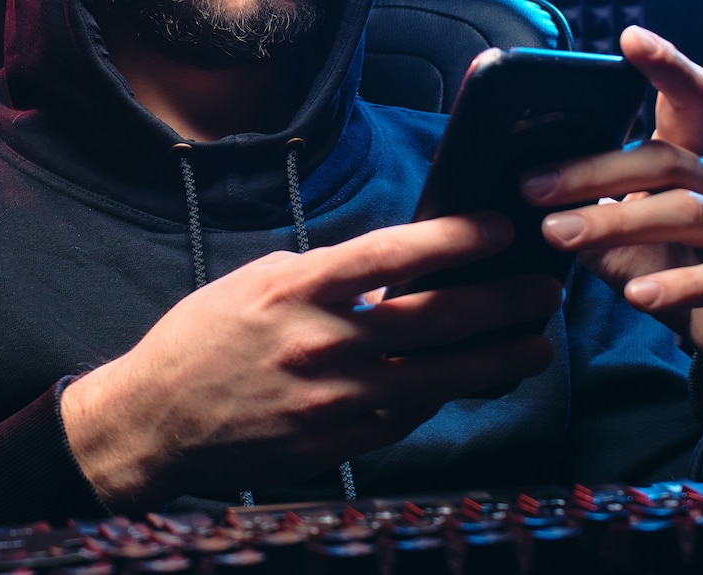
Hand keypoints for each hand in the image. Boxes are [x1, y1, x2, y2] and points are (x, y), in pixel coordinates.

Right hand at [60, 213, 561, 510]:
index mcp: (300, 290)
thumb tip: (392, 271)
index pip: (393, 255)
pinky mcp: (336, 443)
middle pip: (436, 320)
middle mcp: (324, 344)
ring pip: (438, 379)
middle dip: (503, 304)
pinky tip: (461, 385)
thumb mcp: (259, 281)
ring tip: (534, 348)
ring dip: (496, 362)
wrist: (158, 419)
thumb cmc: (203, 340)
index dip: (455, 238)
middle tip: (544, 295)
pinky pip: (406, 419)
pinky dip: (438, 399)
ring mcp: (335, 400)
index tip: (499, 230)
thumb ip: (326, 274)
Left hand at [521, 25, 702, 437]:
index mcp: (693, 165)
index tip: (629, 39)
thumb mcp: (622, 240)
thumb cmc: (671, 272)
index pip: (688, 102)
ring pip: (686, 212)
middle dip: (592, 172)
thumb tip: (524, 195)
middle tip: (530, 189)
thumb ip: (587, 213)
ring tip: (558, 236)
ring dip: (616, 222)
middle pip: (664, 161)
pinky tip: (637, 296)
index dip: (665, 67)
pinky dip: (677, 284)